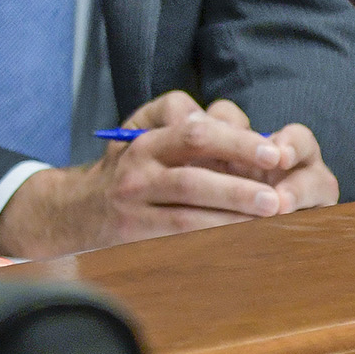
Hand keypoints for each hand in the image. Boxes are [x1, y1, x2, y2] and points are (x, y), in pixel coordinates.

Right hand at [0, 90, 333, 258]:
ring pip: (189, 199)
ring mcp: (135, 198)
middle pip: (192, 159)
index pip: (193, 128)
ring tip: (272, 211)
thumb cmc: (127, 169)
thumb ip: (176, 116)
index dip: (236, 138)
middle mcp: (139, 163)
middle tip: (278, 185)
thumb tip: (226, 121)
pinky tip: (244, 236)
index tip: (274, 151)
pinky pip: (180, 230)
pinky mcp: (134, 230)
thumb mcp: (140, 130)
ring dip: (233, 204)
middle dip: (239, 170)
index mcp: (147, 137)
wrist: (76, 210)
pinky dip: (214, 232)